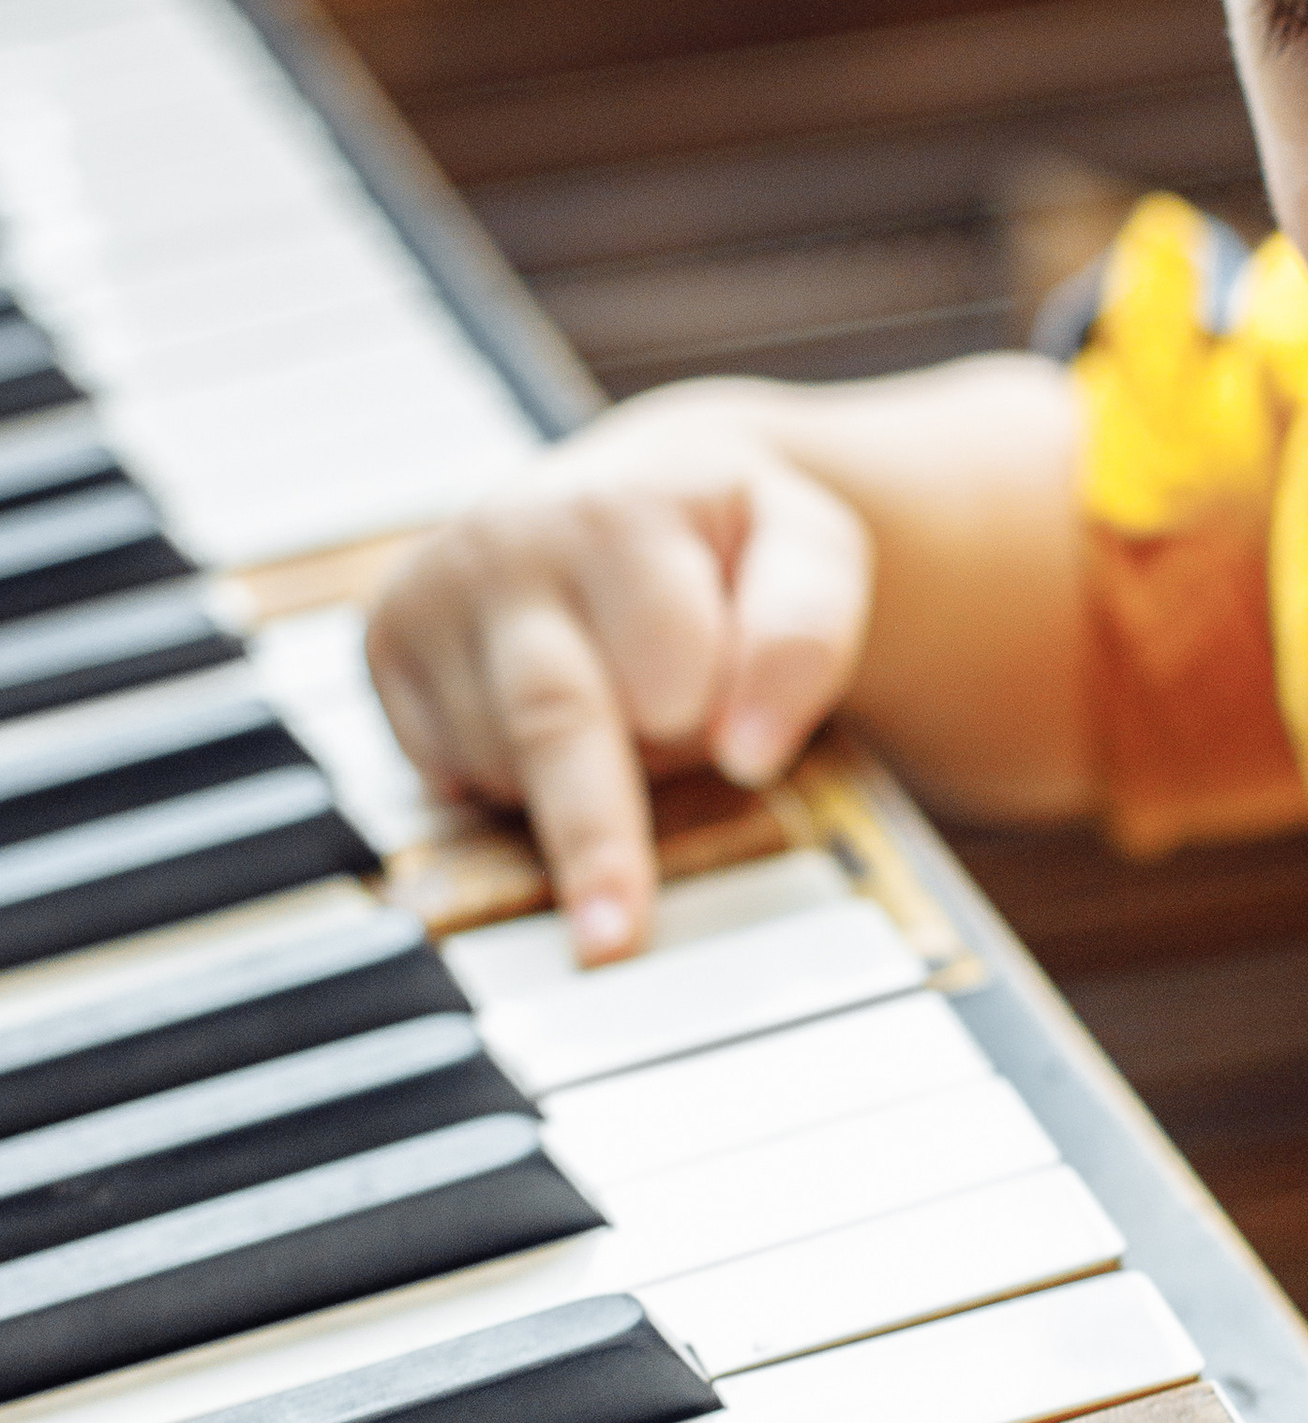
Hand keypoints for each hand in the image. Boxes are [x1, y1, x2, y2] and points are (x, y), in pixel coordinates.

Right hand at [366, 387, 867, 959]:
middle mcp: (502, 543)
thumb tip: (749, 753)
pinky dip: (508, 781)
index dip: (714, 711)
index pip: (669, 673)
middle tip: (614, 940)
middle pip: (553, 725)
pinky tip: (542, 723)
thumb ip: (805, 635)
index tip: (749, 749)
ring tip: (619, 704)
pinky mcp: (384, 646)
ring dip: (578, 780)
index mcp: (614, 513)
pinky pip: (445, 768)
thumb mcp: (809, 549)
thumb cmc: (728, 534)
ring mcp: (430, 595)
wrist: (630, 481)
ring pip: (504, 762)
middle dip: (594, 837)